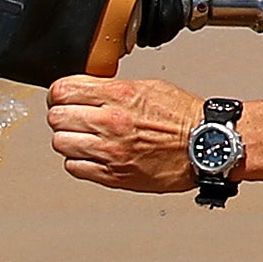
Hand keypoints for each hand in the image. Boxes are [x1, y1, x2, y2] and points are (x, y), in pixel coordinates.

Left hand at [45, 73, 207, 195]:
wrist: (206, 145)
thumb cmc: (183, 117)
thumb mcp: (148, 86)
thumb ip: (112, 88)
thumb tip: (85, 90)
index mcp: (119, 95)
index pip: (62, 90)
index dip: (59, 93)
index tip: (62, 96)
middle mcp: (110, 123)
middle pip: (56, 118)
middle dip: (62, 115)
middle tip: (71, 116)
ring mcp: (110, 152)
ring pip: (61, 143)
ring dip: (68, 139)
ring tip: (82, 137)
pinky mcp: (113, 175)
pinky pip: (75, 168)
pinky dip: (79, 161)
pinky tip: (92, 154)